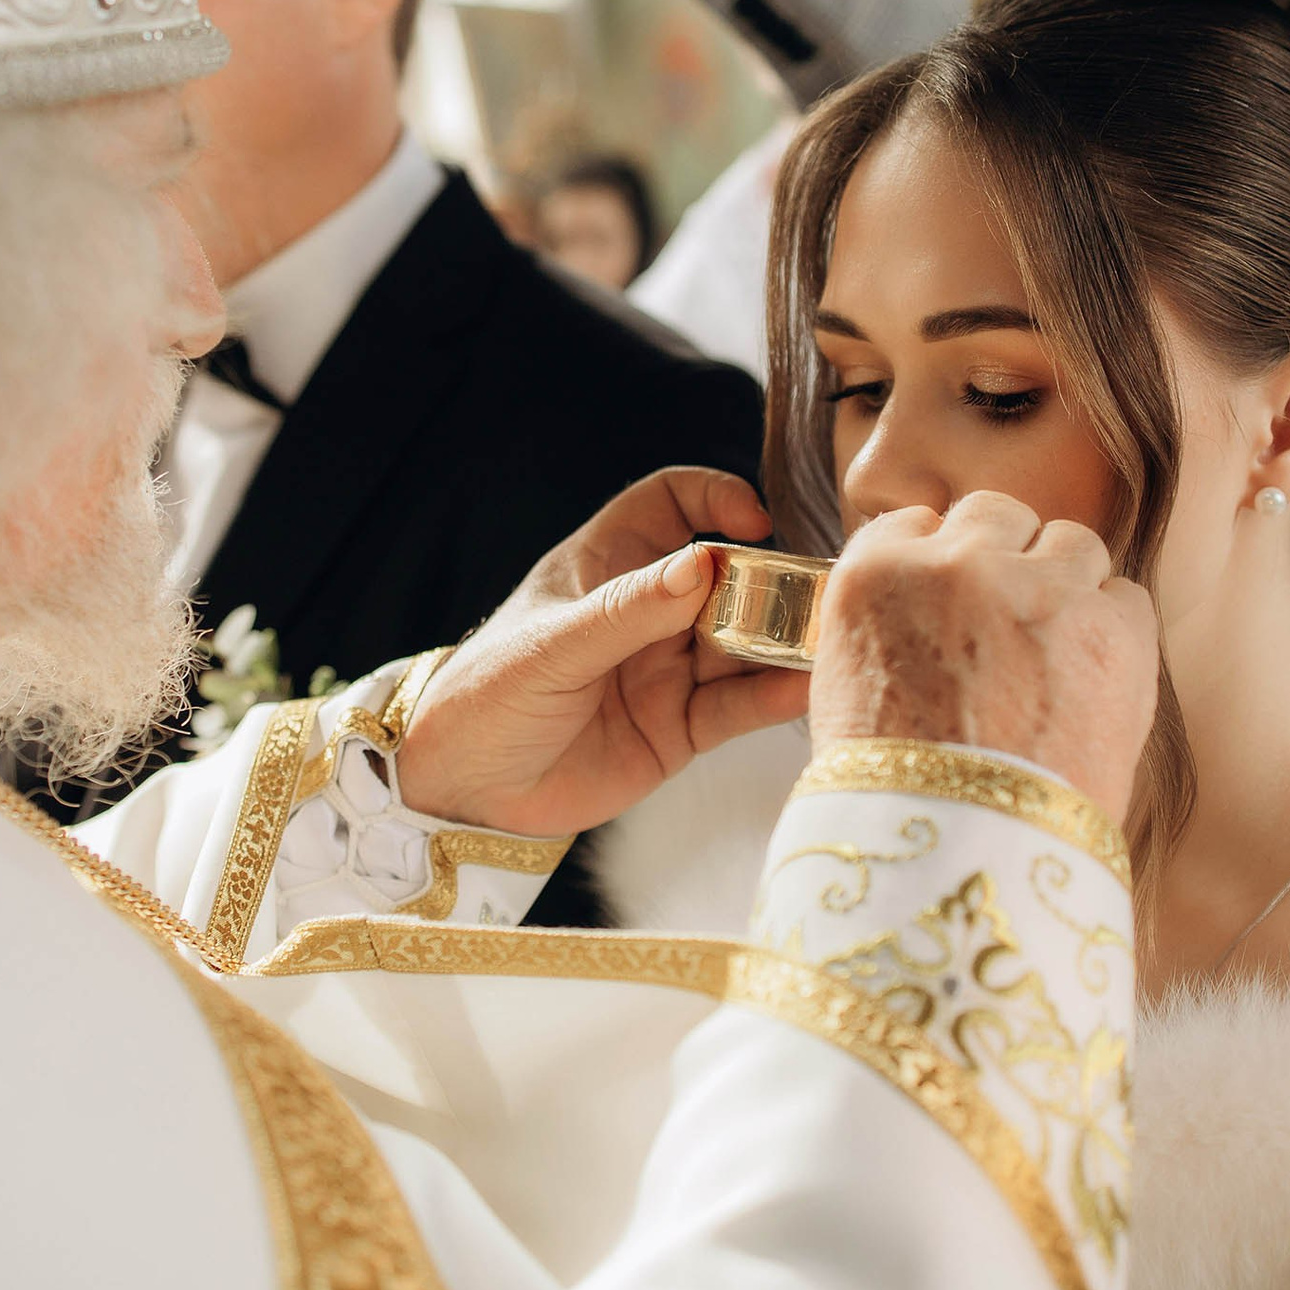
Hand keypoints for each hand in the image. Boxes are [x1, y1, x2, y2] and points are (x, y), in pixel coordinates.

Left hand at [398, 468, 810, 835]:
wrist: (462, 791)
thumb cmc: (486, 696)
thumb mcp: (554, 644)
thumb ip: (629, 609)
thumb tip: (705, 563)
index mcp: (606, 566)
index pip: (672, 504)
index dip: (715, 498)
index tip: (754, 520)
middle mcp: (646, 613)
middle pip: (727, 578)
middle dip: (771, 581)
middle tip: (812, 593)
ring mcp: (667, 670)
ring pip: (744, 644)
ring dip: (784, 641)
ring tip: (827, 641)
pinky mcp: (679, 729)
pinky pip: (737, 708)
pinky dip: (773, 699)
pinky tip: (805, 690)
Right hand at [808, 493, 1156, 824]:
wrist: (963, 857)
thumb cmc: (897, 795)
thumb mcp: (847, 691)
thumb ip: (885, 625)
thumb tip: (925, 613)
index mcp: (875, 574)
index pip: (915, 524)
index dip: (939, 560)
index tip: (952, 595)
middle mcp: (957, 563)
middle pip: (996, 514)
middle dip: (1005, 557)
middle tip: (1008, 622)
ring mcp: (1040, 589)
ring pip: (1071, 541)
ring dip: (1065, 584)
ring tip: (1056, 655)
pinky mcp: (1112, 628)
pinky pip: (1126, 596)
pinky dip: (1115, 631)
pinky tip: (1092, 682)